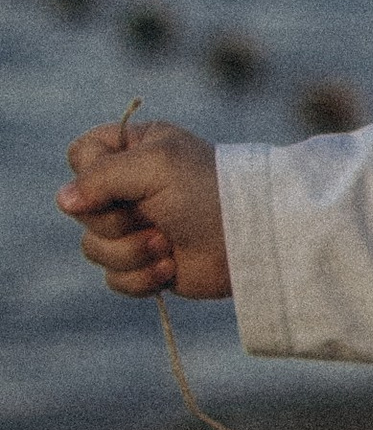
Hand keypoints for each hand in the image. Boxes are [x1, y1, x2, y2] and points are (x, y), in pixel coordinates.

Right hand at [58, 116, 229, 299]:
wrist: (252, 240)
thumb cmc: (208, 190)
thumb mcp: (153, 166)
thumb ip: (100, 176)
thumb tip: (63, 200)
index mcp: (133, 151)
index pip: (79, 156)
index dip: (91, 174)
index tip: (122, 180)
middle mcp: (130, 188)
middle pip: (81, 210)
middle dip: (116, 220)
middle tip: (154, 216)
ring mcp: (137, 228)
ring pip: (93, 247)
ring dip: (131, 251)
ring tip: (167, 244)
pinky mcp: (148, 265)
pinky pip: (115, 279)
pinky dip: (141, 278)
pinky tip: (171, 268)